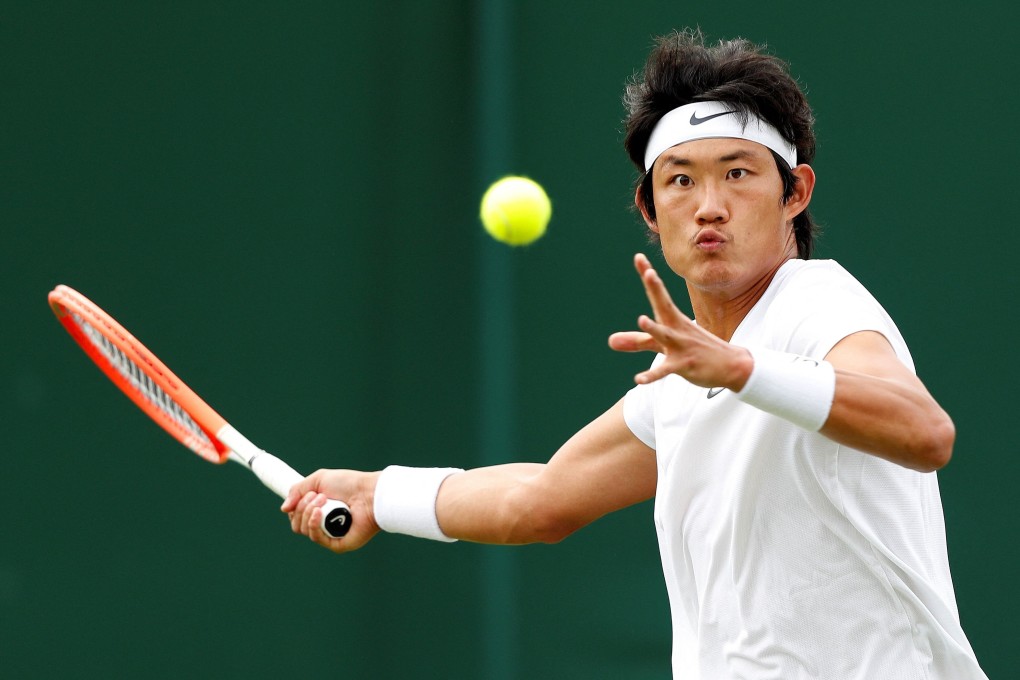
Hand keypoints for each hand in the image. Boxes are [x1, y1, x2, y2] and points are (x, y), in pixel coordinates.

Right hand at [281, 469, 381, 553]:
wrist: (369, 492)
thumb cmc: (349, 484)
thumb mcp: (318, 480)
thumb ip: (297, 490)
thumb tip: (284, 509)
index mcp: (318, 511)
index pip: (295, 516)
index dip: (295, 508)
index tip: (303, 495)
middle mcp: (323, 525)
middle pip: (296, 524)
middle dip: (302, 507)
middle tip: (318, 495)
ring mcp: (330, 535)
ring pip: (304, 530)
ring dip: (308, 512)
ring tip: (324, 499)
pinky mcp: (338, 544)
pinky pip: (317, 539)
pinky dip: (313, 525)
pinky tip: (318, 513)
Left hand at [608, 254, 751, 389]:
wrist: (732, 365)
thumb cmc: (694, 350)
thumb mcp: (662, 346)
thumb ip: (637, 342)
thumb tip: (610, 341)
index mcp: (672, 319)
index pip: (658, 295)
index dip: (648, 276)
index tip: (638, 257)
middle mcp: (676, 328)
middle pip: (664, 306)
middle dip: (656, 289)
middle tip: (649, 272)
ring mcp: (681, 346)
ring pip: (666, 336)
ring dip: (654, 328)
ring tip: (641, 320)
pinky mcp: (684, 365)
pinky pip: (666, 370)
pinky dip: (652, 375)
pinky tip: (638, 380)